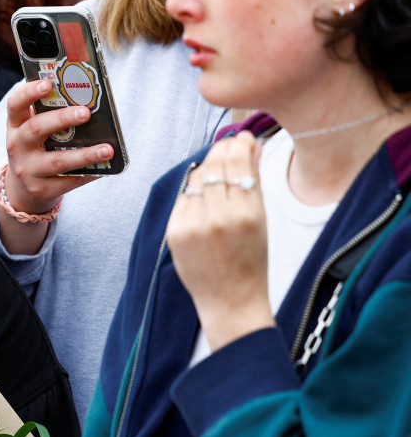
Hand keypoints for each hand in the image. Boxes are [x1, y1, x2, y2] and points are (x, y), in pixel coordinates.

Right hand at [1, 79, 111, 215]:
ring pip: (57, 161)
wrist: (22, 191)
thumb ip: (49, 117)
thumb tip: (88, 102)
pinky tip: (104, 168)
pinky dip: (88, 174)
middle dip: (61, 119)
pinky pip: (68, 181)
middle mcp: (17, 147)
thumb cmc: (36, 151)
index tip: (47, 84)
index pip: (15, 104)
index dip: (29, 93)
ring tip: (107, 149)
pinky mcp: (41, 189)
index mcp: (16, 126)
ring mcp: (27, 170)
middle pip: (36, 129)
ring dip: (85, 154)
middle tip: (85, 113)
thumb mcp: (32, 133)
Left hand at [166, 131, 274, 350]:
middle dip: (223, 150)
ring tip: (218, 168)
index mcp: (246, 212)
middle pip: (214, 165)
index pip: (237, 162)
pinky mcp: (174, 232)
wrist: (230, 299)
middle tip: (230, 145)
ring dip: (207, 169)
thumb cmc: (252, 259)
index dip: (239, 144)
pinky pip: (183, 199)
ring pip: (196, 179)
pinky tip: (203, 193)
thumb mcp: (262, 219)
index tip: (244, 137)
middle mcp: (217, 216)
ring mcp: (192, 224)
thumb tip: (248, 145)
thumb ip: (253, 181)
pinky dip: (193, 192)